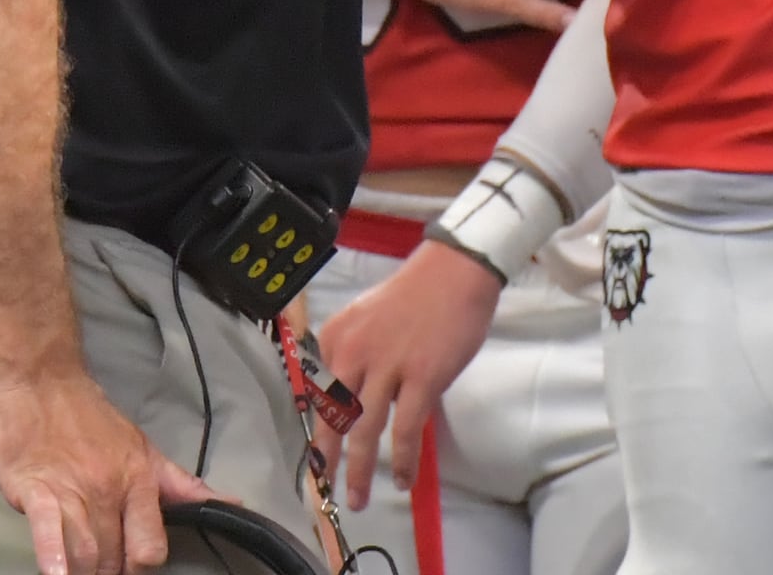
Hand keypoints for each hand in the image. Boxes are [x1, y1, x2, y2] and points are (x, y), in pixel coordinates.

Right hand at [0, 371, 208, 574]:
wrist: (42, 383)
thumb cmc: (93, 419)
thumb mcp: (146, 450)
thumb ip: (184, 486)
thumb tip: (233, 504)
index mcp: (139, 481)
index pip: (150, 545)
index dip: (140, 565)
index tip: (129, 566)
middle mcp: (109, 489)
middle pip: (113, 558)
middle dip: (108, 572)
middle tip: (101, 570)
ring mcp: (73, 489)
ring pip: (85, 553)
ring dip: (83, 572)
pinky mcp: (35, 489)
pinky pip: (48, 530)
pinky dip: (53, 557)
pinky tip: (56, 574)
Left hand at [315, 241, 502, 507]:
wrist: (454, 272)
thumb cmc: (415, 295)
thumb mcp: (366, 319)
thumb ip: (355, 356)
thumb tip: (355, 399)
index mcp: (335, 338)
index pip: (318, 394)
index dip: (318, 430)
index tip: (317, 457)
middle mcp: (352, 353)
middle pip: (333, 419)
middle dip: (327, 461)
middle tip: (325, 490)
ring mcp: (387, 367)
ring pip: (364, 432)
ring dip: (360, 472)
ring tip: (357, 499)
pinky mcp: (420, 379)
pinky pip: (405, 430)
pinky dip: (403, 460)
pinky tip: (403, 480)